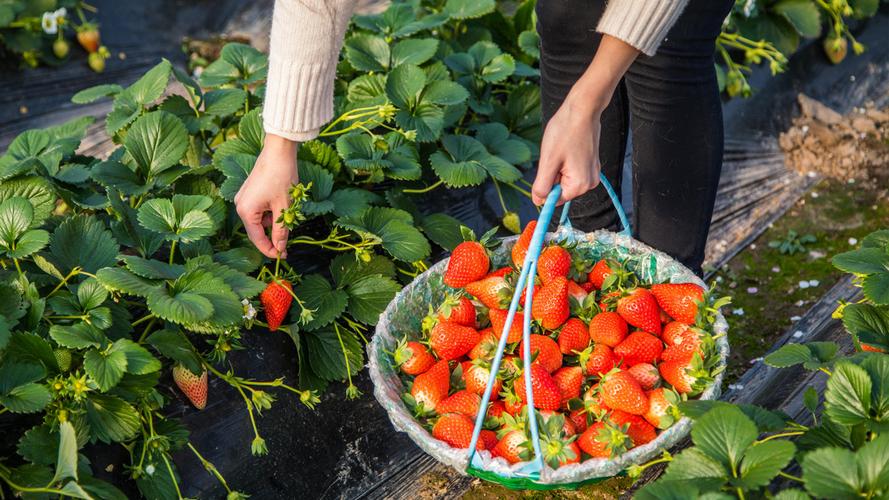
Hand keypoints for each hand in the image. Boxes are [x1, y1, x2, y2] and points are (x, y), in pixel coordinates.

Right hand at [234, 134, 297, 258]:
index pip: (257, 239)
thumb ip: (281, 230)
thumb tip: (281, 248)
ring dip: (273, 222)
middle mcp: (240, 205)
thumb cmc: (281, 177)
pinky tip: (281, 203)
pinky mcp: (248, 193)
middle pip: (256, 230)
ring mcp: (243, 198)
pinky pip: (258, 210)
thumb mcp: (284, 207)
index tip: (283, 256)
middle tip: (288, 243)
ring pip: (259, 220)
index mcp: (246, 211)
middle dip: (272, 236)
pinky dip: (270, 212)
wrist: (278, 151)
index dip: (270, 250)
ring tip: (287, 211)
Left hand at [532, 92, 602, 205]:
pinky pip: (572, 170)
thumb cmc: (565, 132)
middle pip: (561, 189)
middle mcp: (590, 183)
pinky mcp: (591, 164)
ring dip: (558, 167)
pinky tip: (567, 147)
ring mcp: (592, 173)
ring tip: (562, 150)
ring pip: (565, 179)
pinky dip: (565, 162)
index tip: (548, 166)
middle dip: (554, 174)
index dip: (546, 185)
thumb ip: (542, 186)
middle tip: (556, 155)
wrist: (583, 110)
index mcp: (580, 185)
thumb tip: (538, 202)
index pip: (555, 199)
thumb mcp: (548, 161)